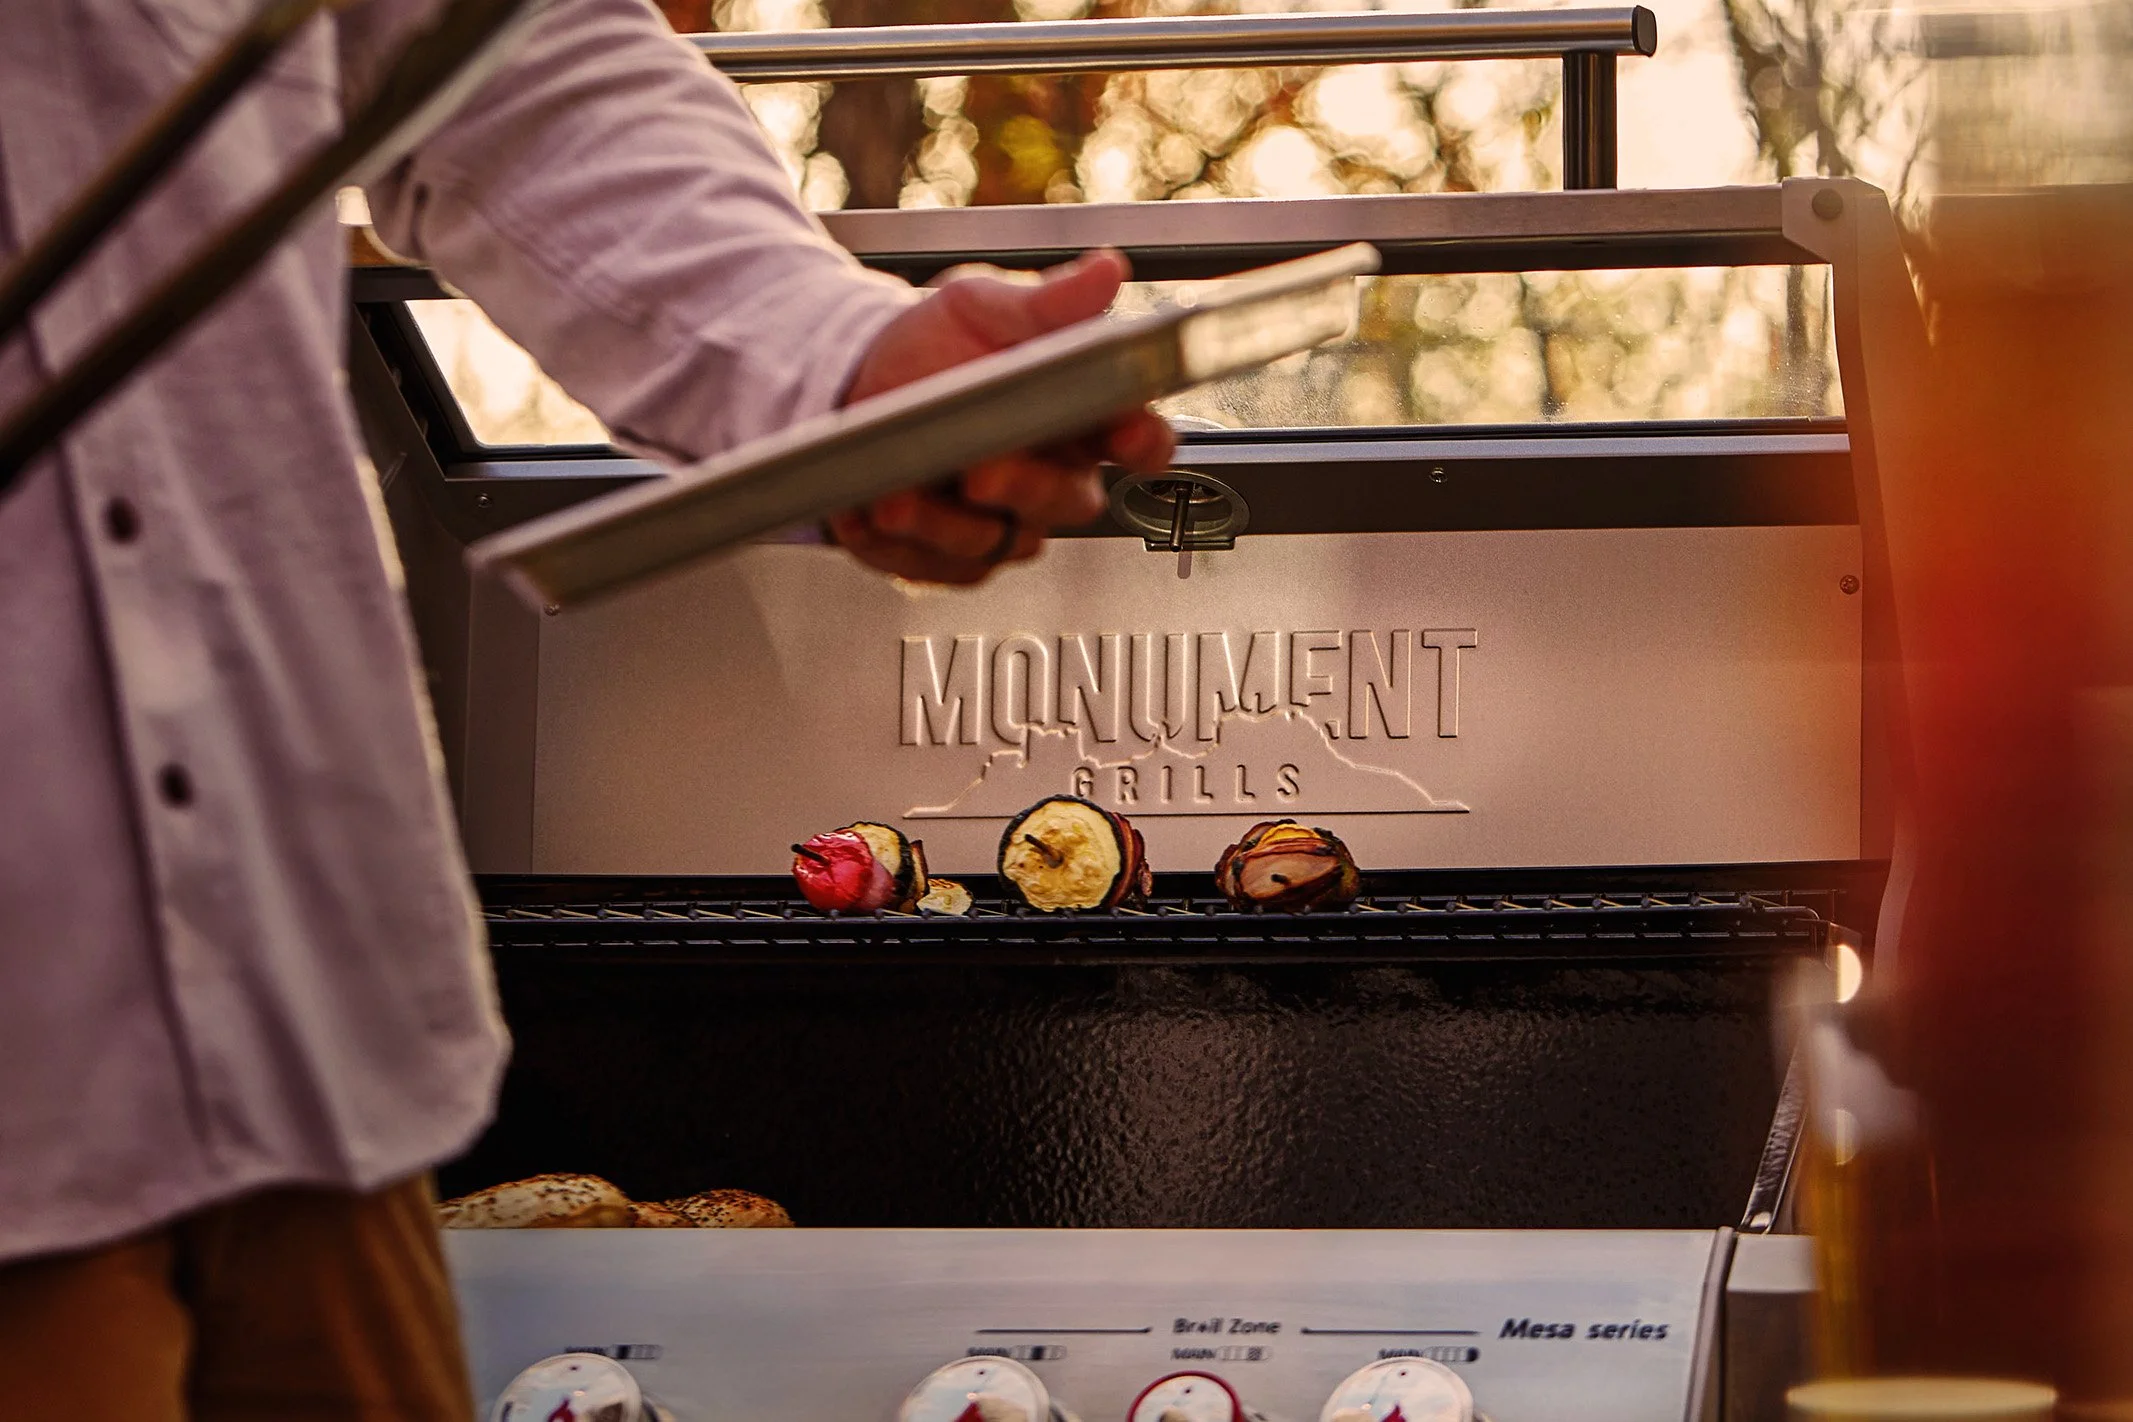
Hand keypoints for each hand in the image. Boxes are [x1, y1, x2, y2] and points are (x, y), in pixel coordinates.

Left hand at [828, 247, 1175, 584]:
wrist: (859, 378)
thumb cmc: (938, 343)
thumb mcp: (987, 307)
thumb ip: (1049, 301)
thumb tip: (1107, 271)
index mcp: (1080, 418)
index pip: (1143, 441)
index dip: (1143, 443)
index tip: (1125, 435)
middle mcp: (1052, 477)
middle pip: (1071, 503)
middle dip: (1026, 489)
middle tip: (982, 469)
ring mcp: (1005, 522)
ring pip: (998, 542)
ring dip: (944, 525)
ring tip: (896, 497)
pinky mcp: (952, 557)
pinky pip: (938, 568)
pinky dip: (898, 546)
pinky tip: (864, 515)